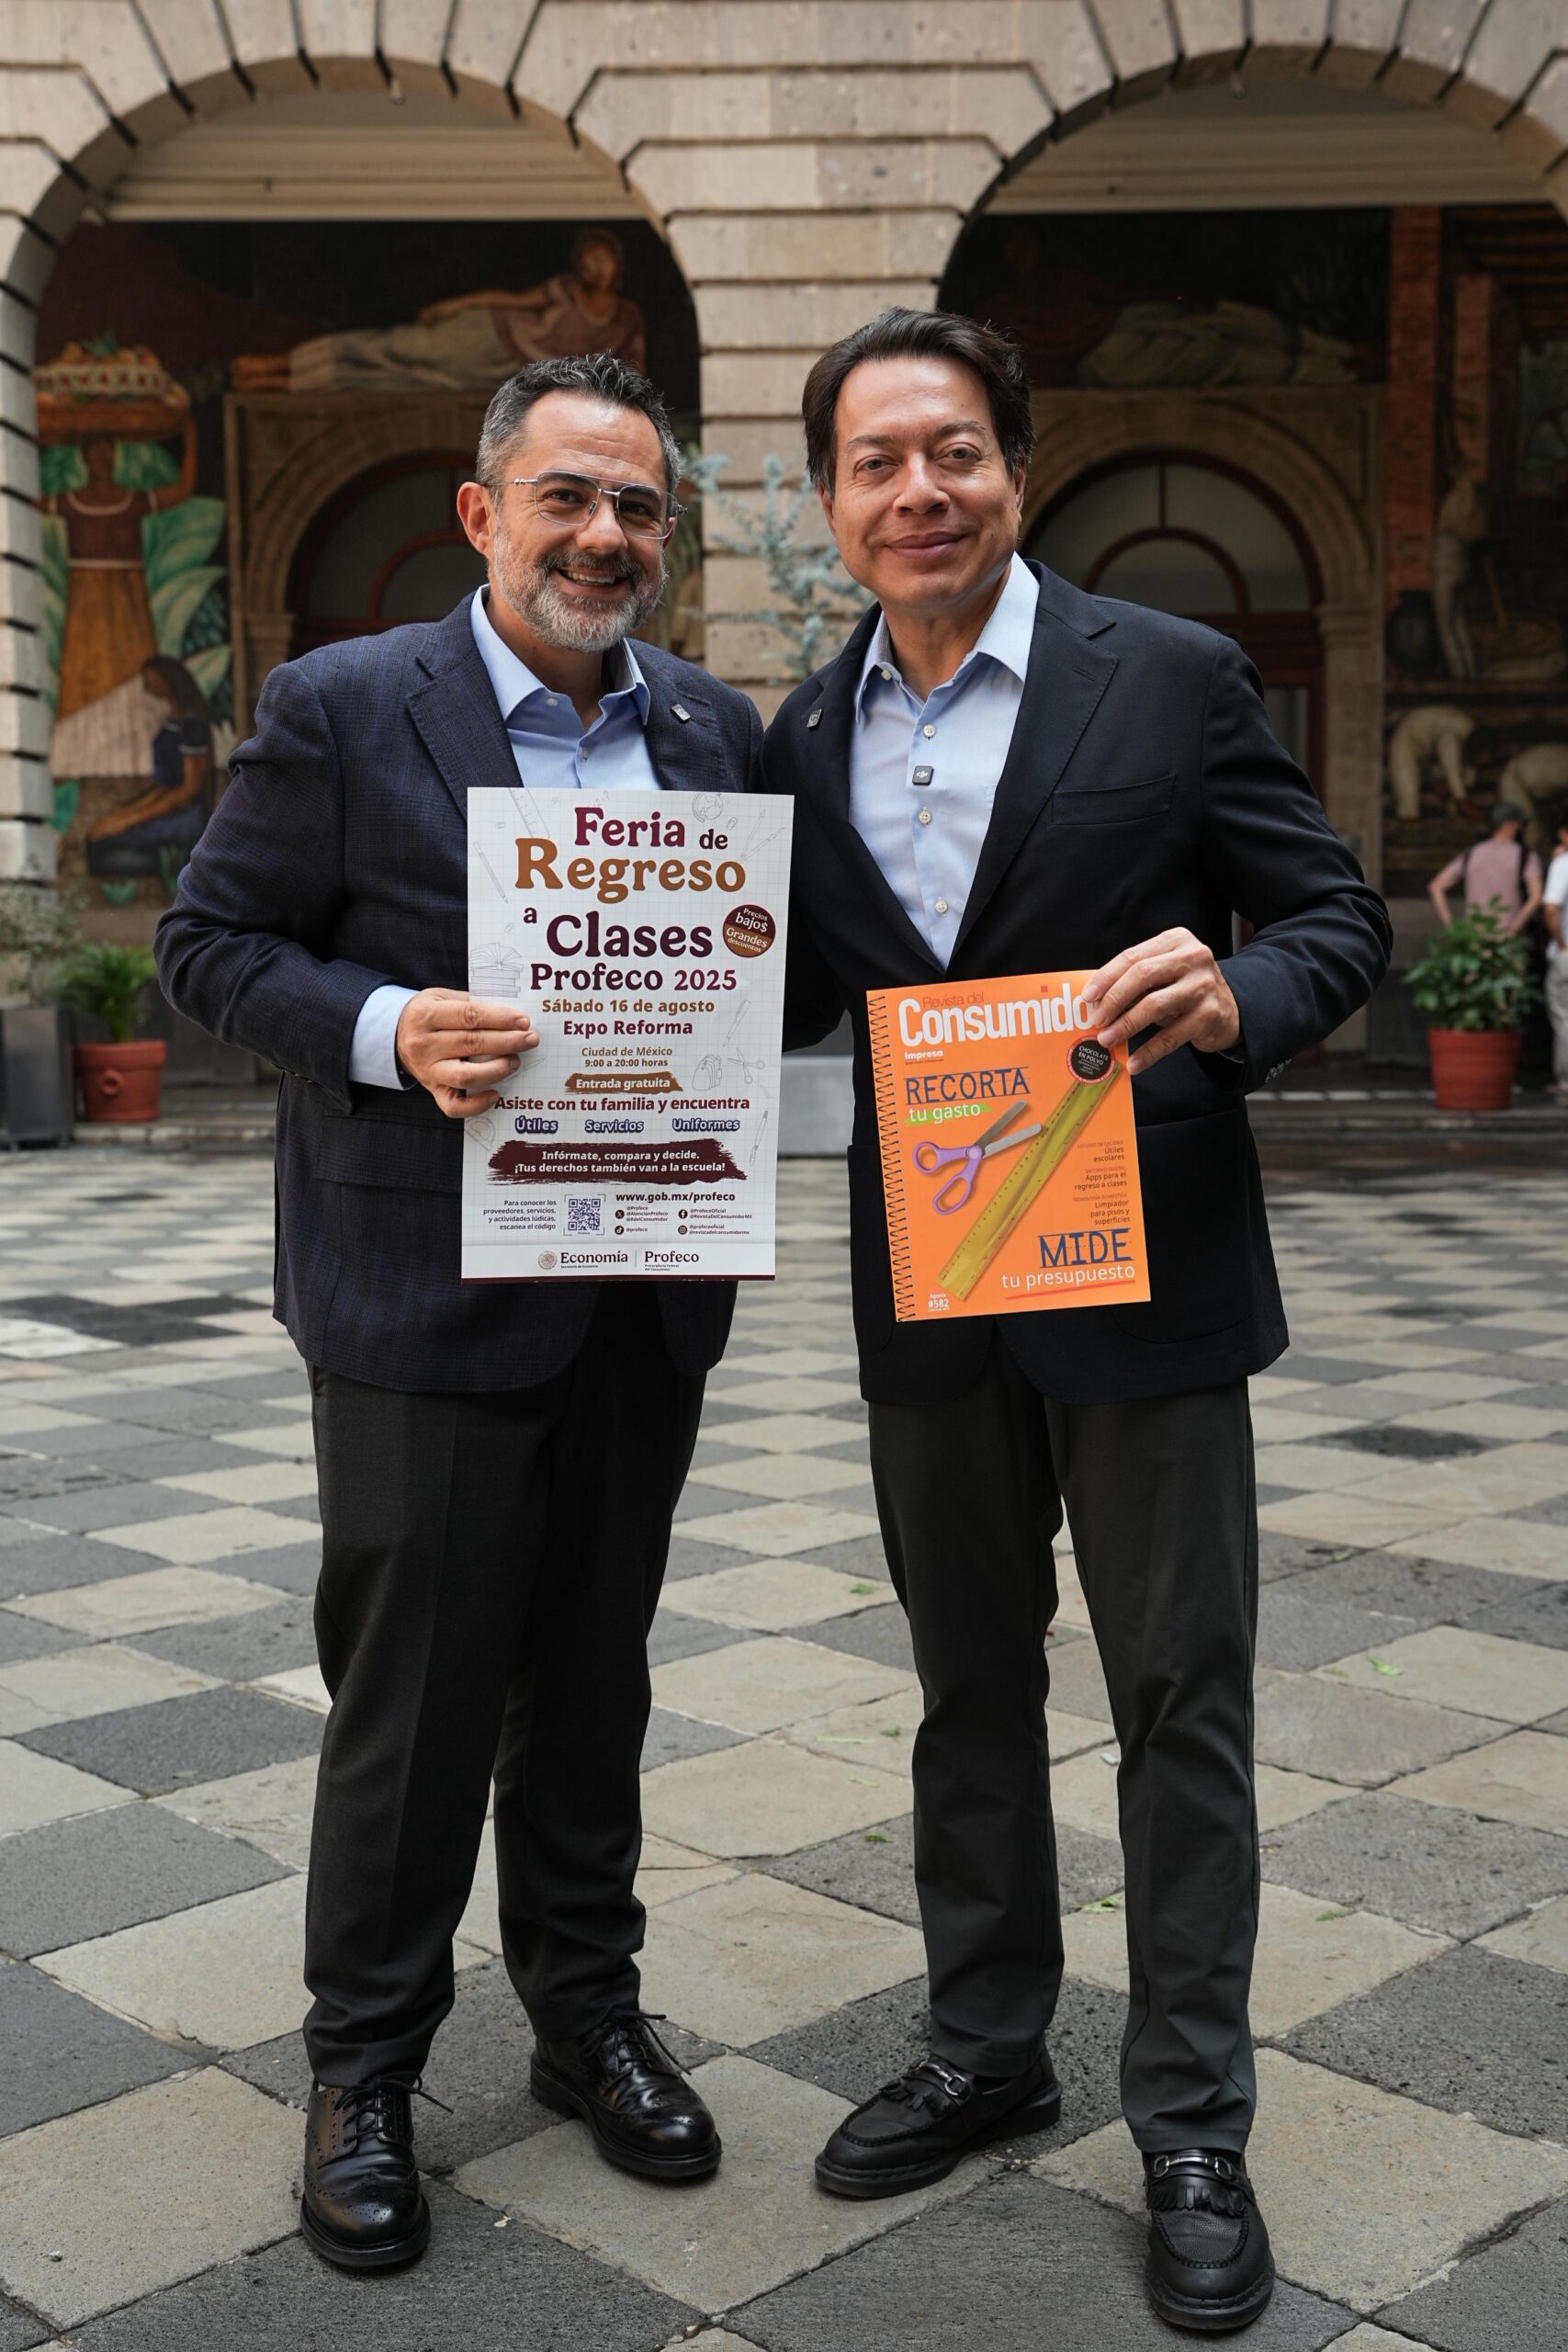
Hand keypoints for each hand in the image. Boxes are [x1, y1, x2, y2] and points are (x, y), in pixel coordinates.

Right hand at [394, 990, 536, 1119]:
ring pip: (466, 1076)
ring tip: (515, 1061)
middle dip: (507, 1042)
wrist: (394, 1035)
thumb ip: (470, 1004)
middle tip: (530, 1039)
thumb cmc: (427, 1014)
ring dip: (496, 1070)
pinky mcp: (432, 1090)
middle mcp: (425, 1044)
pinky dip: (476, 1105)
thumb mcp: (441, 997)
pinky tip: (495, 1095)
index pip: (470, 1016)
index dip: (500, 1019)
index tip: (523, 1021)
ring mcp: (427, 1070)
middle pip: (472, 1044)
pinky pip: (453, 1106)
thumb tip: (510, 1016)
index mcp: (427, 1015)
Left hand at [1082, 927, 1239, 1077]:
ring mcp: (1203, 985)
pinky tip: (1135, 1063)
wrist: (1231, 1009)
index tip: (1087, 997)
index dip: (1106, 977)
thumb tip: (1095, 1001)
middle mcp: (1193, 957)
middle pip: (1142, 975)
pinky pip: (1171, 1036)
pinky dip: (1149, 1051)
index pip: (1133, 957)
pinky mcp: (1210, 1014)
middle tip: (1096, 1020)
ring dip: (1126, 1025)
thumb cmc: (1186, 989)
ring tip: (1107, 1040)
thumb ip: (1135, 979)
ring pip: (1154, 1005)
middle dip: (1113, 999)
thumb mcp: (1164, 974)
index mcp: (1176, 940)